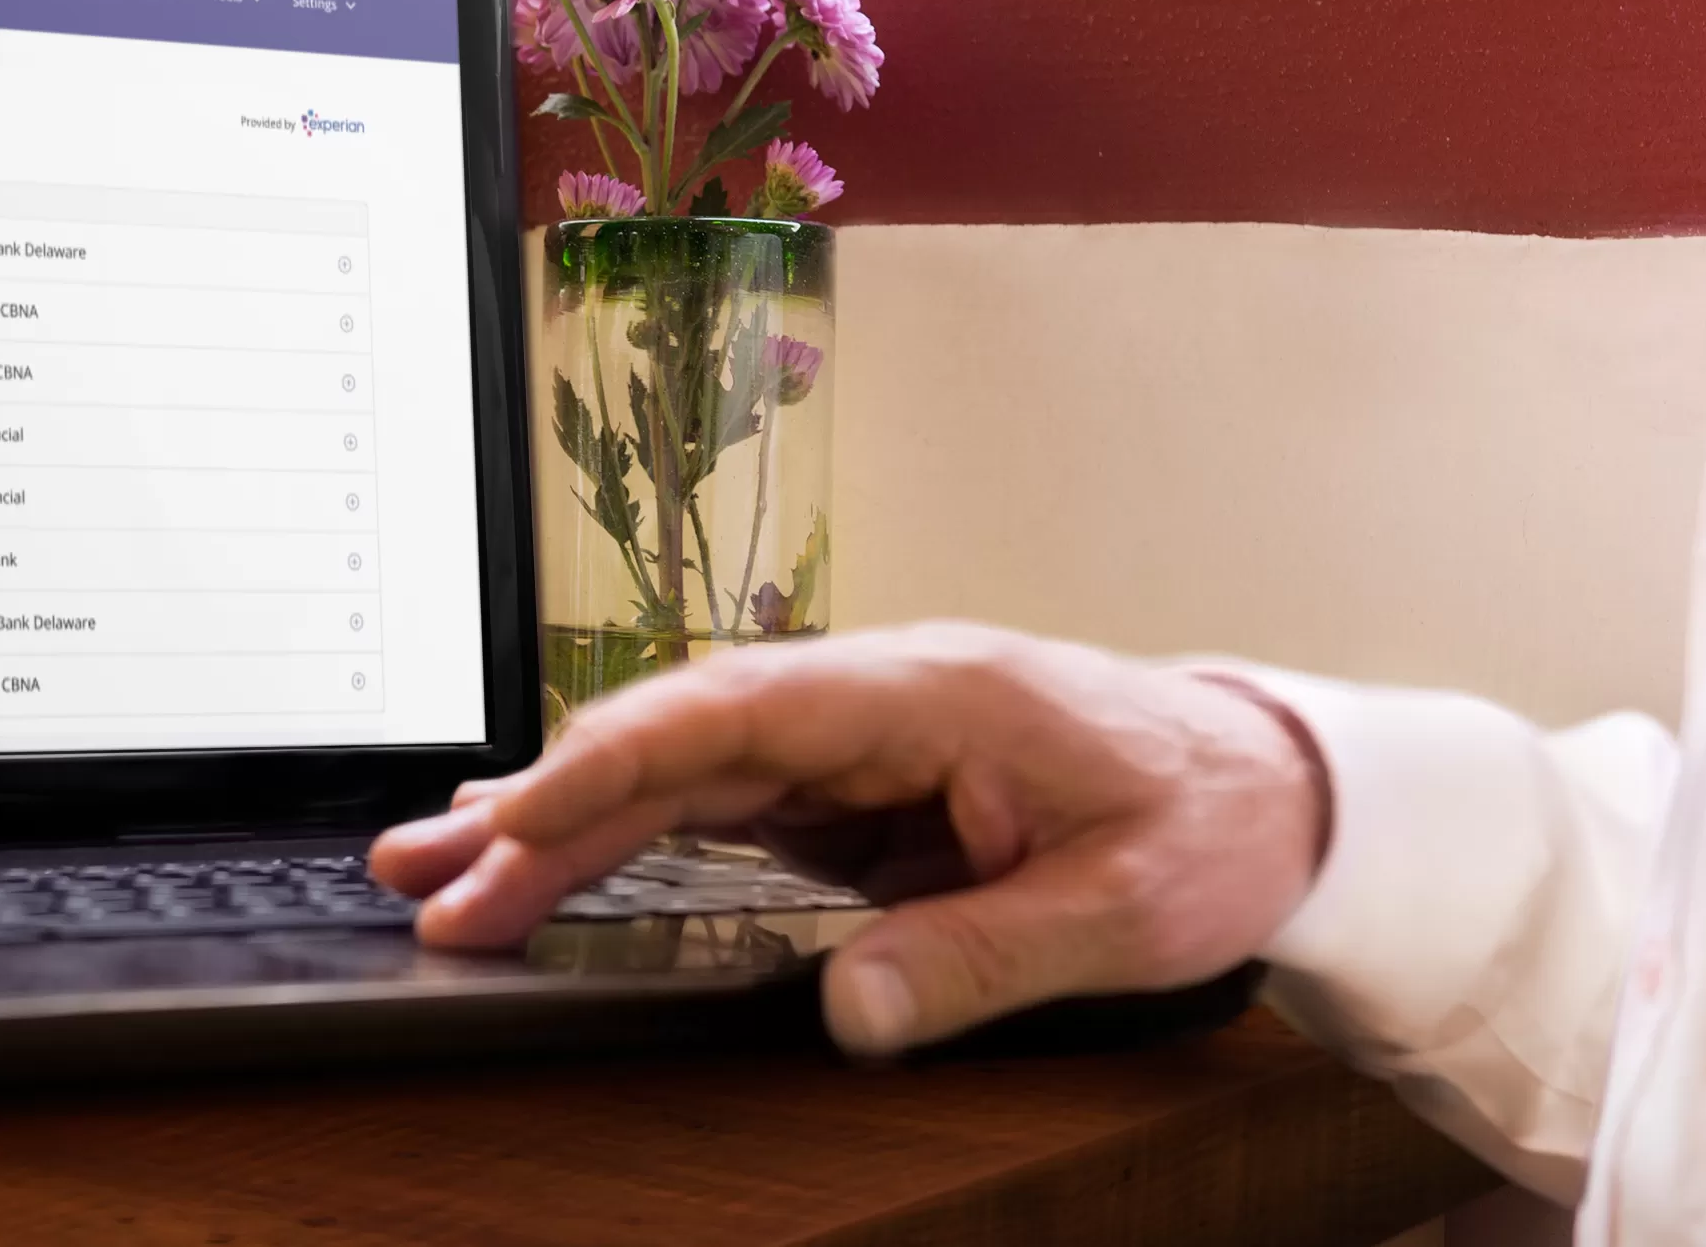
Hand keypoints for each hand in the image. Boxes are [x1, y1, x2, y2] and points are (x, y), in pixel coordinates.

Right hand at [369, 622, 1327, 1057]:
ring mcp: (859, 737)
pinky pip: (721, 804)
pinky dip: (628, 832)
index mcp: (924, 693)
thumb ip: (981, 957)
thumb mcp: (1121, 908)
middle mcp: (871, 698)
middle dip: (543, 806)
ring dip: (564, 819)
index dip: (611, 770)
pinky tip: (556, 858)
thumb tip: (843, 1012)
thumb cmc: (1211, 819)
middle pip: (676, 741)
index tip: (516, 828)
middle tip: (427, 879)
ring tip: (446, 869)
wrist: (1278, 783)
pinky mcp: (860, 784)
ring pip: (681, 769)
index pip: (730, 719)